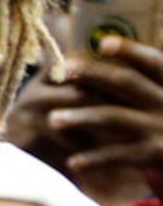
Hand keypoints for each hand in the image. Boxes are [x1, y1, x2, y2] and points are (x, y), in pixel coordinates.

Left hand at [46, 34, 162, 201]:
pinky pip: (118, 154)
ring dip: (80, 117)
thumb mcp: (160, 99)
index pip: (153, 62)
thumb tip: (107, 52)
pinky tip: (72, 162)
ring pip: (114, 118)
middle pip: (126, 83)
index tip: (103, 42)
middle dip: (92, 75)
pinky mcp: (154, 154)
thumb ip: (143, 84)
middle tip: (62, 72)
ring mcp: (161, 128)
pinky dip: (94, 158)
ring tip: (53, 119)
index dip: (130, 50)